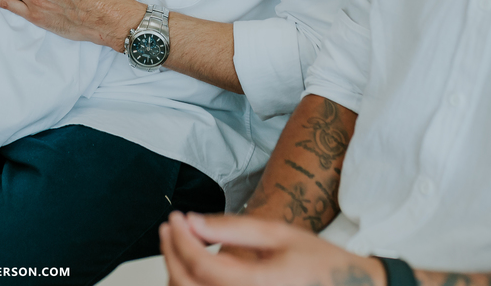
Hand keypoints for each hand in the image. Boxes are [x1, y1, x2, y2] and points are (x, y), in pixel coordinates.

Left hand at [160, 212, 384, 285]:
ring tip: (179, 245)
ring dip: (177, 273)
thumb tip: (192, 221)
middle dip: (172, 254)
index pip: (201, 266)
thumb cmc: (320, 264)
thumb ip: (232, 229)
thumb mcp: (279, 235)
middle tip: (170, 228)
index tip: (175, 218)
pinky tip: (193, 270)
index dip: (180, 240)